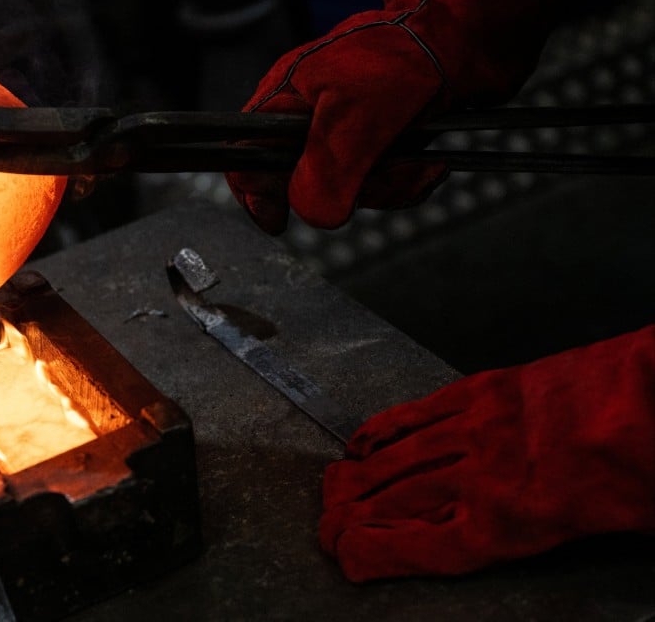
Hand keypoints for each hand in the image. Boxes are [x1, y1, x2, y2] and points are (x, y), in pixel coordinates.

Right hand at [227, 16, 447, 233]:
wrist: (462, 39)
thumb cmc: (401, 62)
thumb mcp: (354, 119)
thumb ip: (324, 173)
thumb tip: (312, 215)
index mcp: (282, 101)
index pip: (243, 157)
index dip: (256, 194)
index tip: (279, 222)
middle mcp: (307, 119)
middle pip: (302, 184)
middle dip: (346, 192)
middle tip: (378, 177)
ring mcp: (343, 131)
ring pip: (346, 189)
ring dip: (386, 186)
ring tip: (414, 166)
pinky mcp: (377, 141)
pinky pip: (378, 182)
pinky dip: (404, 180)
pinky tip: (426, 166)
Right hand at [320, 324, 654, 581]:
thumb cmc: (647, 471)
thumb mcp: (605, 530)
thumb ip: (541, 537)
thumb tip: (498, 536)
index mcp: (511, 522)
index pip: (416, 544)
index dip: (372, 552)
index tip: (347, 558)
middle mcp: (481, 475)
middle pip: (396, 500)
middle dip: (351, 517)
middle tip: (324, 527)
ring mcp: (478, 426)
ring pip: (399, 456)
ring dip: (357, 475)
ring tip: (330, 488)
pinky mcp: (486, 388)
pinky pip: (419, 411)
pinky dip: (384, 428)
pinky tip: (362, 440)